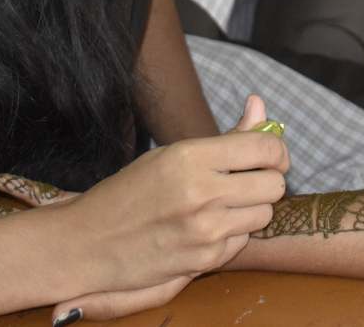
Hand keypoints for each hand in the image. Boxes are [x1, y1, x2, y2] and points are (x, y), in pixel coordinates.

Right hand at [42, 94, 288, 323]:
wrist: (88, 243)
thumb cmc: (131, 192)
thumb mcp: (173, 154)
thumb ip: (227, 135)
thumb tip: (260, 102)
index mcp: (191, 157)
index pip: (265, 148)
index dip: (275, 150)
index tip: (268, 154)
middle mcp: (201, 193)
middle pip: (275, 184)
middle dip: (266, 180)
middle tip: (246, 180)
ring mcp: (204, 231)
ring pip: (265, 214)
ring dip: (252, 208)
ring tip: (222, 204)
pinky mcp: (204, 261)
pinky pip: (243, 240)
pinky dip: (233, 233)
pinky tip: (207, 228)